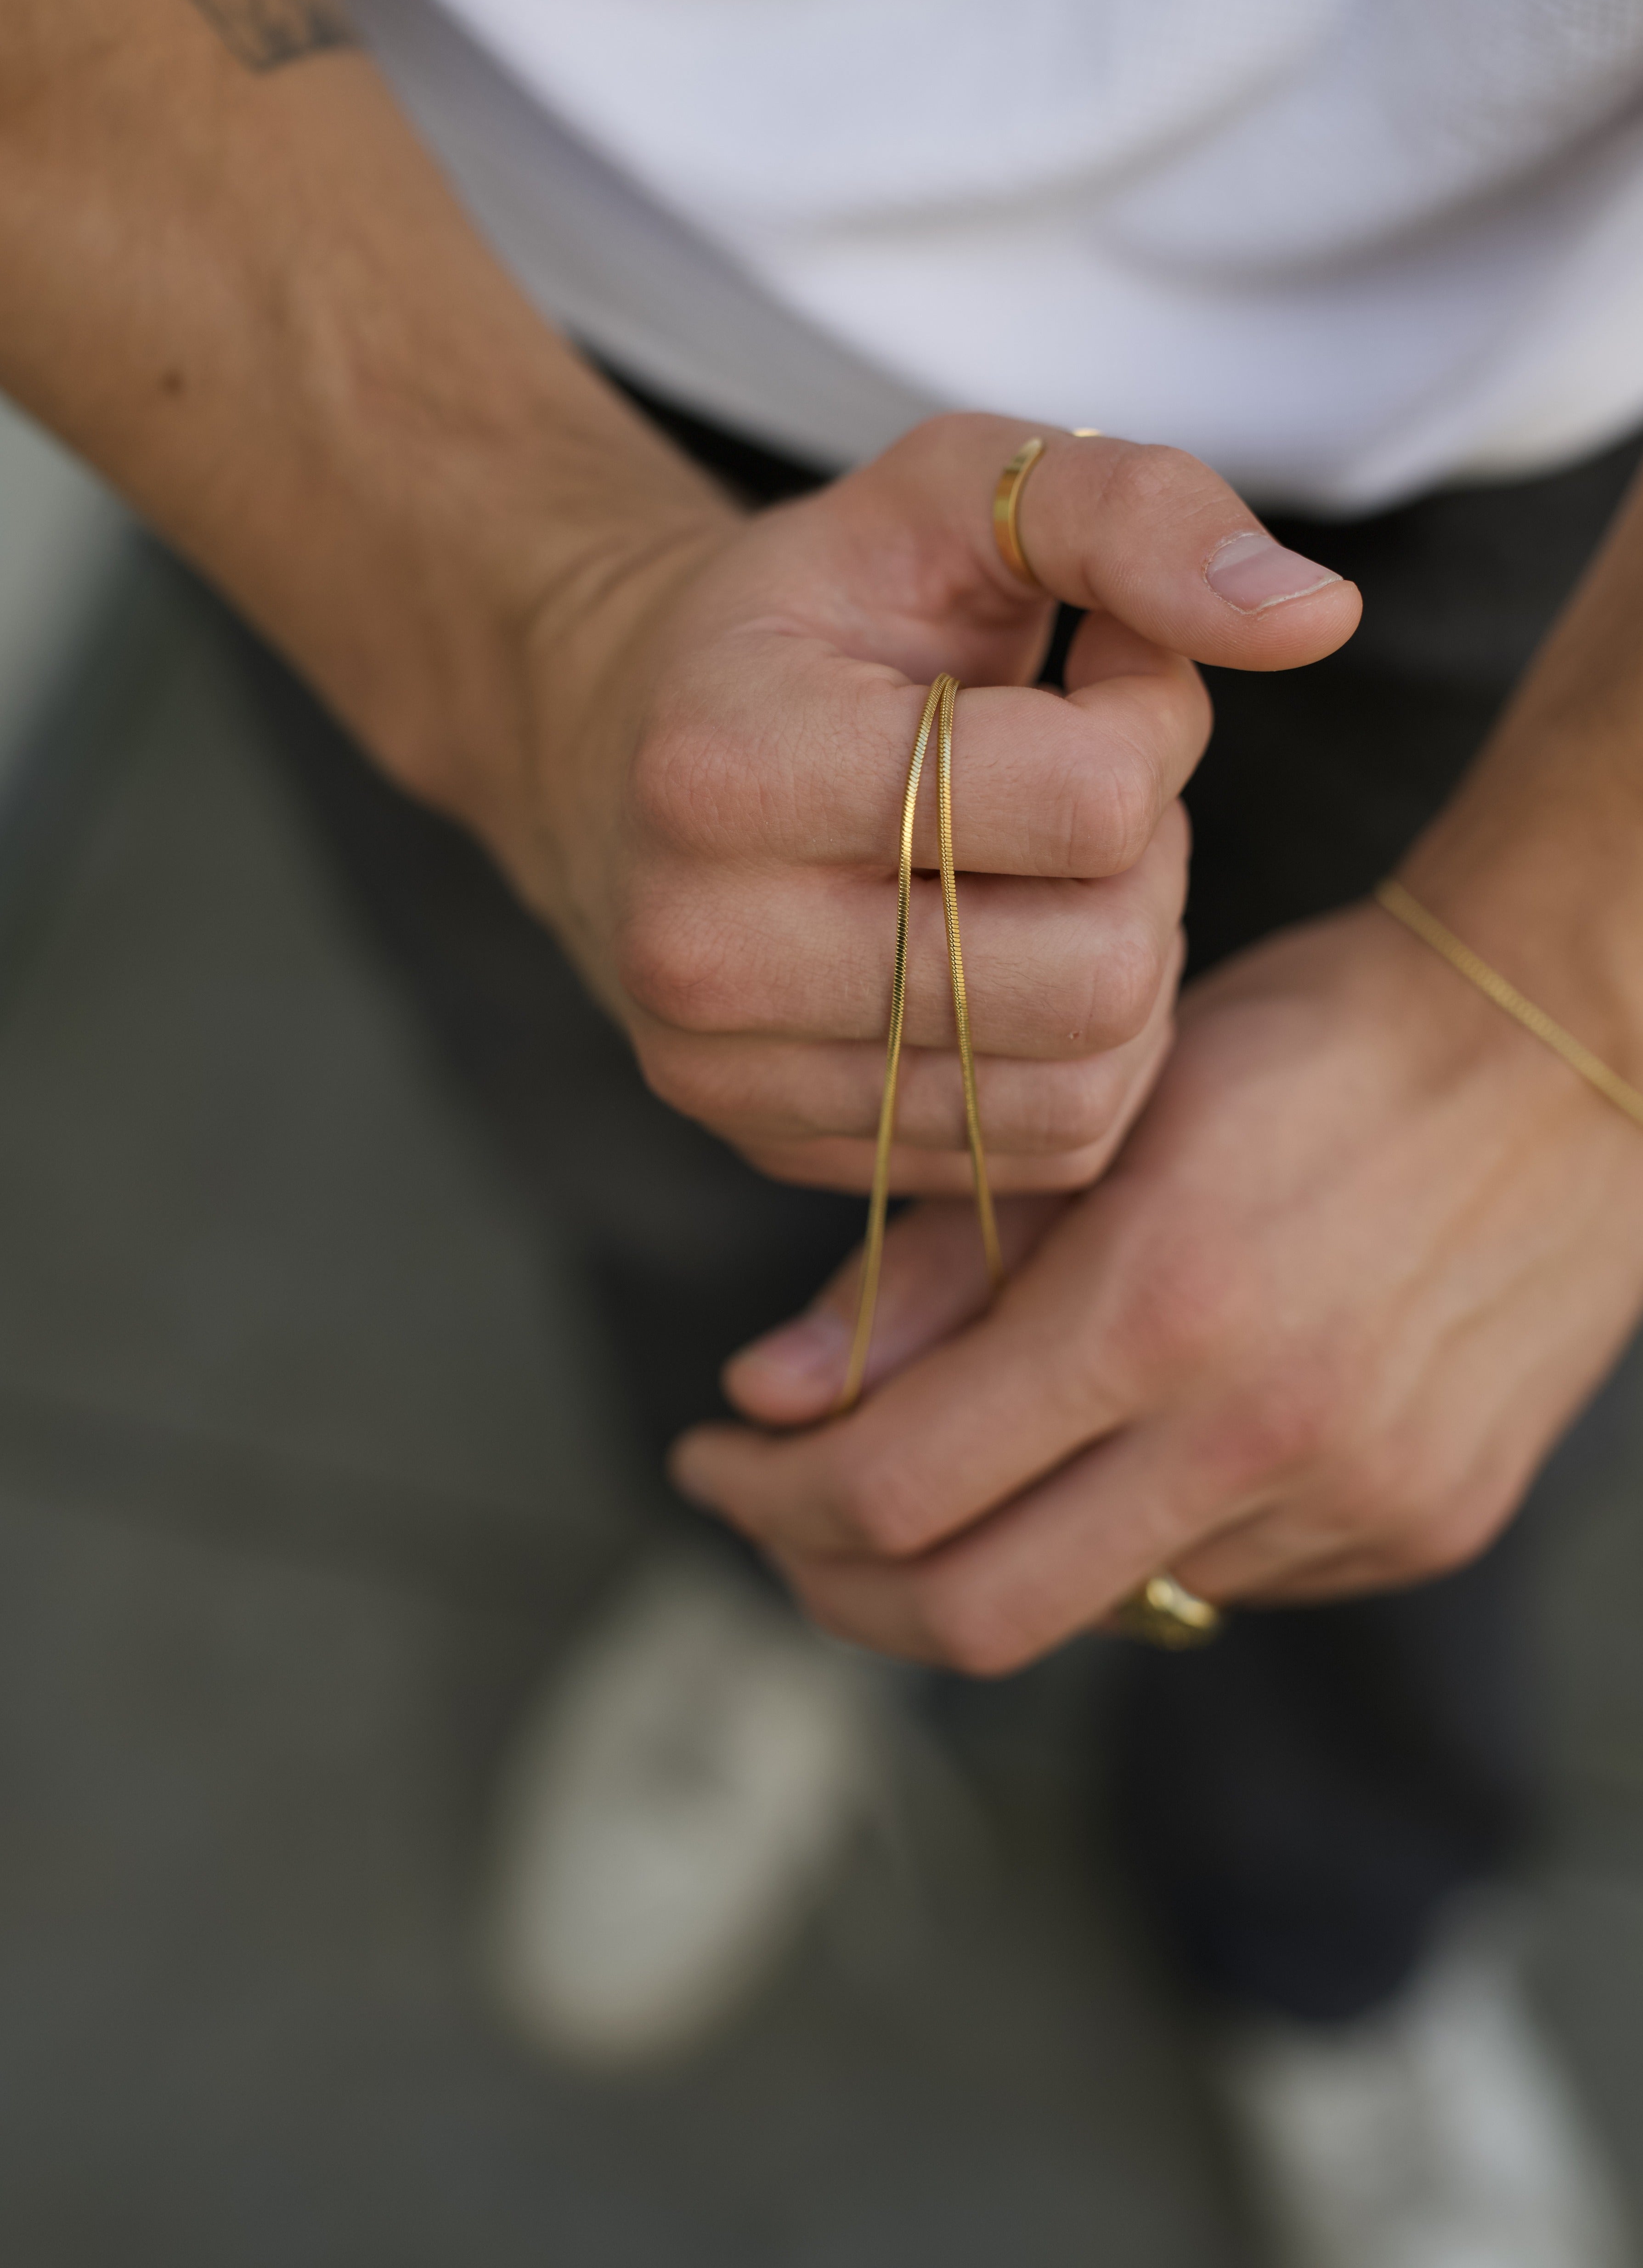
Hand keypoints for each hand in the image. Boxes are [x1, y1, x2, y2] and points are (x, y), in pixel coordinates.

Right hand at [517, 416, 1354, 1192]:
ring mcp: (730, 1071)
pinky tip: (1018, 953)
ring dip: (1122, 966)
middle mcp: (706, 948)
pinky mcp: (778, 1144)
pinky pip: (1035, 1151)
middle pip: (1099, 969)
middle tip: (1080, 788)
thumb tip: (1318, 618)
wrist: (625, 733)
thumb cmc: (817, 610)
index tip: (1096, 677)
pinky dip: (1079, 1058)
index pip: (1092, 804)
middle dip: (1144, 864)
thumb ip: (1138, 513)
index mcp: (733, 764)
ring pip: (1082, 1087)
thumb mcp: (960, 493)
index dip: (1152, 724)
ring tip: (1049, 871)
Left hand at [674, 902, 1642, 1662]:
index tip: (712, 1456)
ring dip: (987, 1550)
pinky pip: (1215, 1582)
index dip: (766, 1498)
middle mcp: (1263, 1435)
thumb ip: (929, 1267)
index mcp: (1162, 1304)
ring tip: (953, 1450)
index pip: (897, 1490)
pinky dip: (1126, 1537)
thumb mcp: (1105, 1112)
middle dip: (836, 1585)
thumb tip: (760, 1394)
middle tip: (778, 1517)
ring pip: (1097, 1604)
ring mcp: (1354, 1504)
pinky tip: (1125, 1442)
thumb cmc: (1314, 1047)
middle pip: (976, 1615)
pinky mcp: (1419, 1531)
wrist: (1568, 1051)